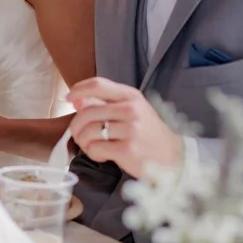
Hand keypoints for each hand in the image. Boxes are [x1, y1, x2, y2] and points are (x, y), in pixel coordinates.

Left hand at [66, 77, 181, 178]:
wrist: (174, 157)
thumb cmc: (148, 134)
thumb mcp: (133, 111)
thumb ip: (106, 103)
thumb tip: (76, 100)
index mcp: (131, 96)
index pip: (97, 85)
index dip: (78, 90)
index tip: (68, 99)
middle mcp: (131, 109)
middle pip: (86, 112)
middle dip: (76, 126)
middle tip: (78, 135)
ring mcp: (130, 130)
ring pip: (88, 132)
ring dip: (84, 142)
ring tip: (93, 146)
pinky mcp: (127, 150)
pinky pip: (95, 149)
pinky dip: (93, 154)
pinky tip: (104, 155)